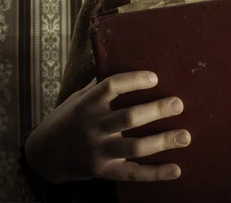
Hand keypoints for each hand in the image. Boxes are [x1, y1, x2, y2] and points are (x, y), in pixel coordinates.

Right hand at [24, 72, 190, 183]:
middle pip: (128, 117)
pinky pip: (132, 173)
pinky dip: (156, 173)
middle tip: (178, 103)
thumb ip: (101, 84)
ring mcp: (98, 151)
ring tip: (186, 135)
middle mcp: (93, 126)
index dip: (134, 80)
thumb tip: (123, 57)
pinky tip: (176, 169)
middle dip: (156, 110)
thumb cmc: (69, 117)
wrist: (44, 154)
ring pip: (134, 147)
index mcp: (87, 103)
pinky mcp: (103, 171)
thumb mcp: (79, 97)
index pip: (111, 86)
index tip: (155, 77)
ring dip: (162, 141)